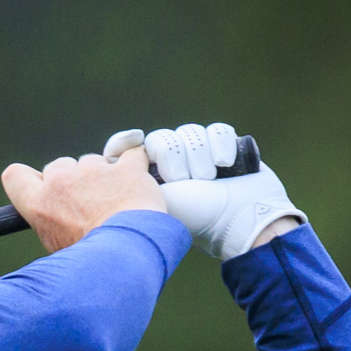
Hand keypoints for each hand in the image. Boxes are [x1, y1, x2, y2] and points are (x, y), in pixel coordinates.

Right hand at [1, 147, 166, 252]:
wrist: (127, 258)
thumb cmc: (92, 263)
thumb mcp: (57, 249)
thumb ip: (52, 223)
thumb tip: (58, 220)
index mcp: (39, 204)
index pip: (15, 175)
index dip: (30, 179)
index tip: (44, 185)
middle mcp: (61, 182)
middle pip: (59, 166)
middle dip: (73, 179)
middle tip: (89, 203)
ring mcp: (94, 172)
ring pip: (93, 161)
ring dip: (103, 175)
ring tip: (117, 203)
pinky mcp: (126, 169)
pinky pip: (131, 154)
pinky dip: (135, 163)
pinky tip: (138, 179)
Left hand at [103, 123, 305, 259]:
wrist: (240, 220)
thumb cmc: (195, 216)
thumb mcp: (154, 200)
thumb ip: (128, 182)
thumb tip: (109, 161)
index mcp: (152, 178)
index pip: (133, 147)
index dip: (132, 143)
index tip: (137, 145)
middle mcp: (175, 165)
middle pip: (163, 138)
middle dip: (175, 159)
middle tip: (186, 180)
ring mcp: (201, 156)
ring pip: (189, 133)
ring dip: (199, 156)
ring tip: (209, 179)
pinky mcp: (226, 148)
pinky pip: (217, 130)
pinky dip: (221, 146)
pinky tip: (225, 165)